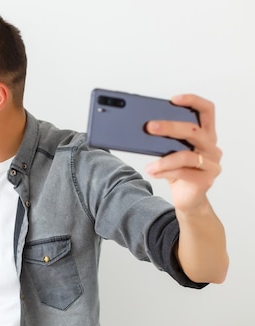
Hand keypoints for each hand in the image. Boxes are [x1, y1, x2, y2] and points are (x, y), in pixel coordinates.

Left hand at [145, 94, 221, 212]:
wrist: (188, 199)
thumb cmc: (178, 172)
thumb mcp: (170, 152)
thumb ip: (164, 140)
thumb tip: (141, 128)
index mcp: (206, 135)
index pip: (206, 110)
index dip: (192, 101)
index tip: (173, 99)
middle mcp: (212, 147)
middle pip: (193, 131)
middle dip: (170, 127)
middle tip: (149, 127)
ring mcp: (211, 164)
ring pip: (187, 155)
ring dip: (164, 159)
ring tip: (149, 165)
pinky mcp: (206, 180)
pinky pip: (183, 172)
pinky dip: (165, 172)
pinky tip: (153, 172)